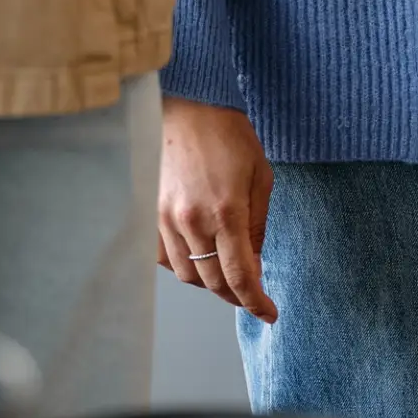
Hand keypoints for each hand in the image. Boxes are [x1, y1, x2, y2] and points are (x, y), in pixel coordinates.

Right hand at [156, 99, 277, 321]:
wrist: (187, 104)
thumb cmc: (227, 133)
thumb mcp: (260, 176)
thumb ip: (258, 224)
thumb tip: (254, 263)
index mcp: (226, 212)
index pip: (240, 277)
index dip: (256, 303)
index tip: (268, 313)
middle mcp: (191, 221)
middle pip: (213, 283)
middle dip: (237, 296)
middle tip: (252, 294)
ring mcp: (165, 219)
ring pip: (188, 274)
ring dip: (210, 283)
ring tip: (226, 274)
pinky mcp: (149, 213)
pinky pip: (164, 258)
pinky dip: (184, 266)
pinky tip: (198, 257)